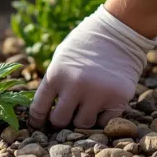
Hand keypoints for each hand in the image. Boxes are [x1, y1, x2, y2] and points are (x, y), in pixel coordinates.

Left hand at [31, 5, 155, 128]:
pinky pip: (105, 121)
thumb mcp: (61, 58)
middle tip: (67, 115)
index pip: (39, 108)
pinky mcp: (118, 98)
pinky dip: (103, 115)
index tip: (39, 125)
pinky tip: (104, 102)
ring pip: (83, 124)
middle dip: (61, 120)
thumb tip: (44, 112)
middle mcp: (75, 85)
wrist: (119, 31)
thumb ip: (53, 82)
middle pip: (60, 121)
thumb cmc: (86, 44)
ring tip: (88, 104)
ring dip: (83, 118)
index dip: (37, 120)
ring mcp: (98, 93)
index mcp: (56, 74)